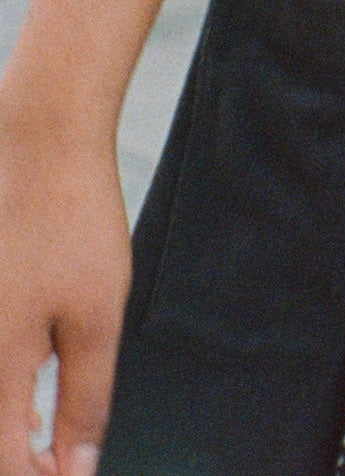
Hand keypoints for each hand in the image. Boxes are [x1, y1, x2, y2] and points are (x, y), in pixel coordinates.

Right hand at [0, 111, 129, 475]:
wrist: (41, 141)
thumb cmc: (73, 221)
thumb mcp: (97, 316)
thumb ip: (85, 400)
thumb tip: (76, 469)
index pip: (9, 465)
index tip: (71, 471)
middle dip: (28, 455)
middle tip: (65, 452)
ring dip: (16, 422)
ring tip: (53, 415)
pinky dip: (8, 384)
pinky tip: (33, 373)